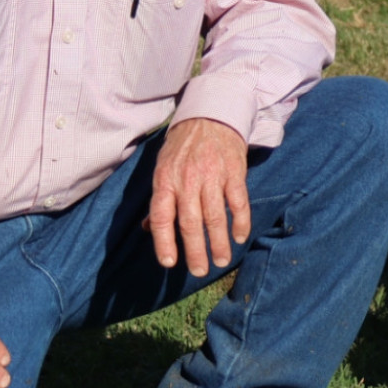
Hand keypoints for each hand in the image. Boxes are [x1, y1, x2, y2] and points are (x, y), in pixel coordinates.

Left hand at [148, 118, 250, 274]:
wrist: (210, 116)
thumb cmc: (183, 147)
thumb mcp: (162, 168)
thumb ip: (159, 199)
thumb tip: (147, 228)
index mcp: (166, 181)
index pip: (161, 217)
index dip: (164, 242)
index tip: (169, 263)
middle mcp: (187, 181)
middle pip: (190, 222)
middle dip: (195, 250)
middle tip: (200, 271)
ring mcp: (212, 176)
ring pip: (215, 216)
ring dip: (219, 242)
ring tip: (221, 261)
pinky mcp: (234, 172)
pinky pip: (238, 202)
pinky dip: (240, 221)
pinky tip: (240, 237)